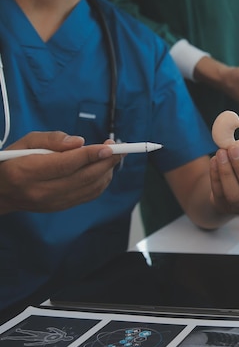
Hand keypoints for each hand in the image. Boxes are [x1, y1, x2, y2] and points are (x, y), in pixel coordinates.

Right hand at [0, 132, 122, 213]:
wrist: (2, 191)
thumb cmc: (13, 160)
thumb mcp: (26, 142)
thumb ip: (52, 139)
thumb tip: (80, 142)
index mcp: (28, 172)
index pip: (67, 164)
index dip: (91, 155)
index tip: (109, 147)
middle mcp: (41, 191)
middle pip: (84, 177)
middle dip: (106, 162)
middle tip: (119, 148)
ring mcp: (52, 202)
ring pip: (90, 188)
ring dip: (107, 171)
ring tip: (113, 156)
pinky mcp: (61, 207)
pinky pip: (89, 195)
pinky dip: (101, 182)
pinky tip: (104, 169)